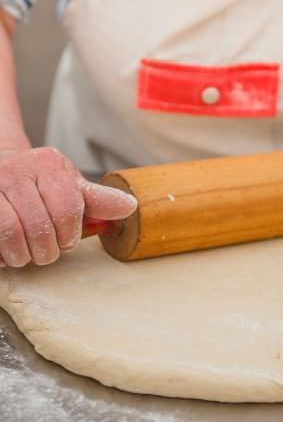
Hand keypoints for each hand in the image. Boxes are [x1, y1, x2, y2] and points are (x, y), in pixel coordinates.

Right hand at [0, 147, 136, 266]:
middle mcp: (18, 169)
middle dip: (47, 250)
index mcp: (50, 165)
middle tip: (46, 253)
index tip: (66, 242)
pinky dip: (1, 253)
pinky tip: (6, 252)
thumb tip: (130, 206)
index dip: (69, 235)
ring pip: (11, 231)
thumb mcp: (70, 186)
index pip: (67, 208)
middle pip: (40, 224)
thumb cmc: (39, 182)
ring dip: (22, 254)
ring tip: (26, 256)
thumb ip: (97, 199)